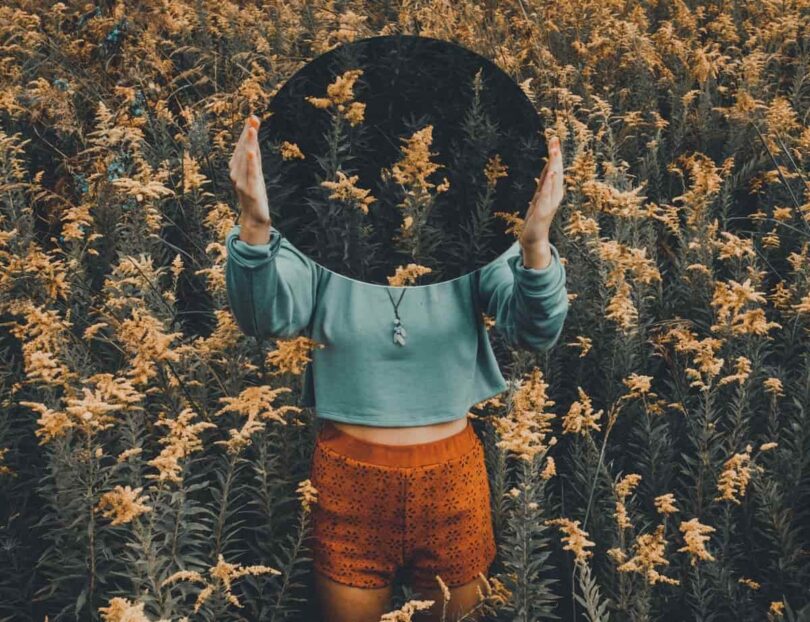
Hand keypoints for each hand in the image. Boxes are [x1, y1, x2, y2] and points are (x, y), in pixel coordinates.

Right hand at [230, 115, 270, 240]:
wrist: (254, 217)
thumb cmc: (254, 192)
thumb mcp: (255, 172)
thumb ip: (255, 154)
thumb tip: (253, 133)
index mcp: (237, 167)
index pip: (243, 146)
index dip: (247, 132)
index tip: (253, 117)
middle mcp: (236, 172)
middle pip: (243, 150)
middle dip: (248, 134)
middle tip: (253, 118)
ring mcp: (241, 181)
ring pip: (245, 159)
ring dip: (249, 144)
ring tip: (252, 130)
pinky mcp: (249, 189)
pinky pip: (250, 174)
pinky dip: (250, 163)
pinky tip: (252, 153)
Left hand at [519, 135, 564, 249]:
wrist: (533, 239)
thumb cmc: (536, 218)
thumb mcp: (539, 196)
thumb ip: (544, 183)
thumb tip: (549, 168)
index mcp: (554, 191)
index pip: (555, 169)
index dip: (555, 154)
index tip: (554, 139)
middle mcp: (555, 195)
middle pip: (556, 171)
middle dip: (556, 155)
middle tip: (555, 139)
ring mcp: (550, 203)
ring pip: (553, 180)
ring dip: (554, 165)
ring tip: (554, 152)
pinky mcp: (543, 210)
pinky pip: (547, 194)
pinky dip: (549, 183)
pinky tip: (551, 173)